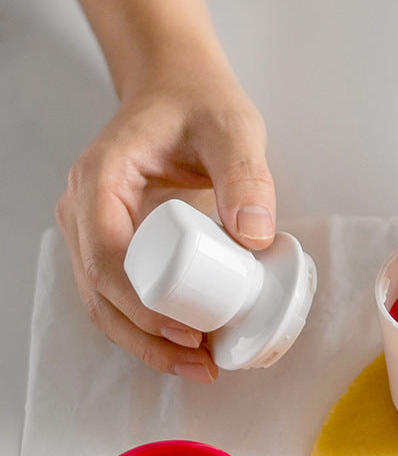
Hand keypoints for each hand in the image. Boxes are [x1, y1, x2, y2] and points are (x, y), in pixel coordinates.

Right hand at [56, 60, 274, 381]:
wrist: (176, 89)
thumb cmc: (198, 104)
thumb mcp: (233, 130)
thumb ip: (246, 176)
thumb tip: (255, 238)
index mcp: (101, 179)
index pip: (106, 258)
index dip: (143, 305)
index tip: (190, 331)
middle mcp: (84, 208)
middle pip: (100, 294)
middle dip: (147, 338)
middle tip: (201, 364)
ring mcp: (91, 229)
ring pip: (104, 304)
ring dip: (146, 342)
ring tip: (199, 366)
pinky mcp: (110, 243)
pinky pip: (119, 295)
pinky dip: (148, 326)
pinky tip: (186, 345)